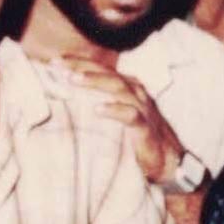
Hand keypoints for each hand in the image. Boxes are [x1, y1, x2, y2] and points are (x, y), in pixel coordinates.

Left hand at [50, 55, 186, 185]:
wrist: (169, 161)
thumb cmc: (140, 137)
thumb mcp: (119, 114)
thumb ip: (101, 102)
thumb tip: (70, 98)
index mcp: (128, 87)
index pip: (101, 69)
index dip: (79, 63)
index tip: (55, 61)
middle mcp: (136, 93)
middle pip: (107, 73)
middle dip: (82, 67)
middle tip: (58, 65)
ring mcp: (142, 109)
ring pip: (118, 88)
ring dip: (95, 82)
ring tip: (73, 80)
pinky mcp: (146, 128)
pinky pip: (130, 115)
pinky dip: (114, 110)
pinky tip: (98, 109)